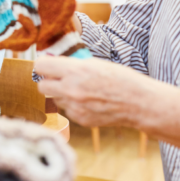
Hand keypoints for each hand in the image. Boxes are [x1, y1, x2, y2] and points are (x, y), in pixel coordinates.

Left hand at [34, 56, 151, 127]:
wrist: (138, 103)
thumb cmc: (120, 79)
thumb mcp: (95, 63)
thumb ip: (73, 64)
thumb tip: (54, 62)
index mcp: (75, 71)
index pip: (41, 66)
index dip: (43, 65)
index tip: (47, 65)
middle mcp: (71, 89)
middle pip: (42, 86)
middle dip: (48, 81)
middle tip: (58, 78)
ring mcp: (75, 107)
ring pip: (54, 99)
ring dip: (61, 94)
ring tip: (80, 90)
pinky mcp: (80, 119)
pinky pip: (67, 110)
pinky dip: (73, 105)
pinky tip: (88, 101)